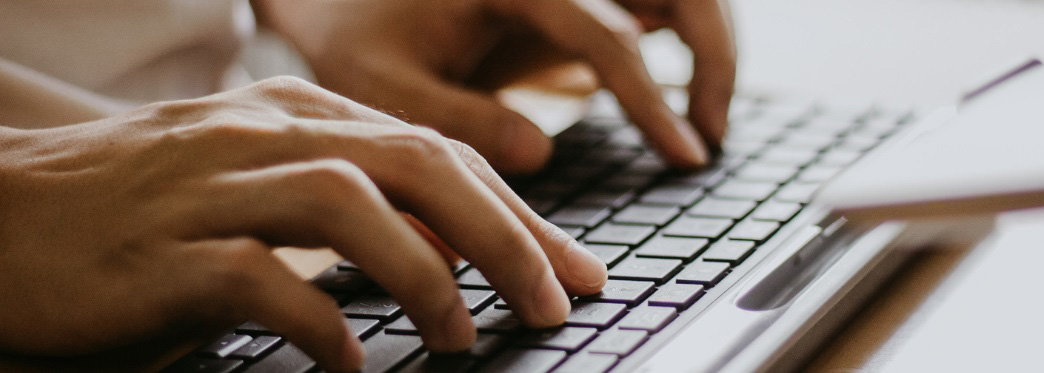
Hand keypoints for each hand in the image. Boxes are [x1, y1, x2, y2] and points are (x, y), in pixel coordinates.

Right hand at [0, 77, 606, 371]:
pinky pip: (258, 278)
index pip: (436, 151)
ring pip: (349, 204)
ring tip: (463, 338)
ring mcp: (210, 187)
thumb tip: (452, 251)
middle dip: (505, 234)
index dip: (519, 212)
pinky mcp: (160, 252)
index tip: (574, 271)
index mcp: (296, 117)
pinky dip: (319, 323)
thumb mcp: (256, 185)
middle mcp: (262, 135)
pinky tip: (348, 367)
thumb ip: (347, 202)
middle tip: (556, 302)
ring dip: (426, 273)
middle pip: (416, 163)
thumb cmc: (138, 212)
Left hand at [254, 0, 735, 172]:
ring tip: (703, 126)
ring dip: (710, 44)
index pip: (606, 31)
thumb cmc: (356, 31)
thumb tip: (540, 154)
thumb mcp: (382, 81)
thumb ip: (458, 118)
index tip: (686, 155)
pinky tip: (677, 101)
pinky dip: (684, 41)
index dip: (652, 98)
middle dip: (714, 53)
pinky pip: (653, 3)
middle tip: (709, 136)